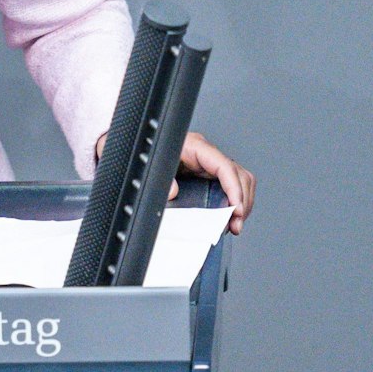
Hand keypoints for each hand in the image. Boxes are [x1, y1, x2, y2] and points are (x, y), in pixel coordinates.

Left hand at [92, 130, 256, 234]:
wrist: (130, 146)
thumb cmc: (138, 150)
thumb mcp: (143, 163)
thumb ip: (158, 178)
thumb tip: (172, 192)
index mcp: (193, 146)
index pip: (224, 165)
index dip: (234, 188)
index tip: (236, 208)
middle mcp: (204, 154)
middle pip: (237, 174)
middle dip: (242, 200)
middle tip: (235, 224)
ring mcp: (206, 164)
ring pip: (238, 180)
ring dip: (241, 202)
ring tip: (234, 225)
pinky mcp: (205, 175)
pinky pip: (228, 185)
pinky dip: (233, 202)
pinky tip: (228, 217)